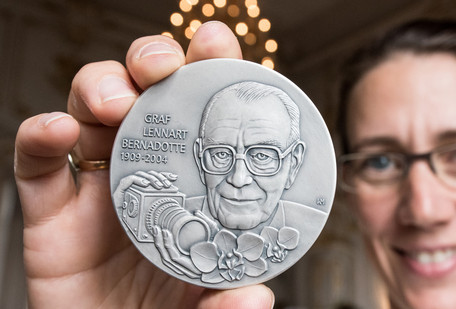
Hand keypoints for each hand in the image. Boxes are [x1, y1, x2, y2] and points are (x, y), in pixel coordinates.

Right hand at [14, 21, 273, 307]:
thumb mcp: (208, 306)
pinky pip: (36, 166)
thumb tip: (255, 297)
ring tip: (115, 101)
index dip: (209, 73)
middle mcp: (147, 174)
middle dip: (151, 63)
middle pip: (145, 95)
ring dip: (99, 88)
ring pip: (90, 111)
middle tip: (164, 66)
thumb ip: (229, 301)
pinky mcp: (51, 214)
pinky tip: (56, 130)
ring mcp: (97, 189)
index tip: (218, 47)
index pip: (202, 114)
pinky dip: (39, 138)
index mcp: (192, 183)